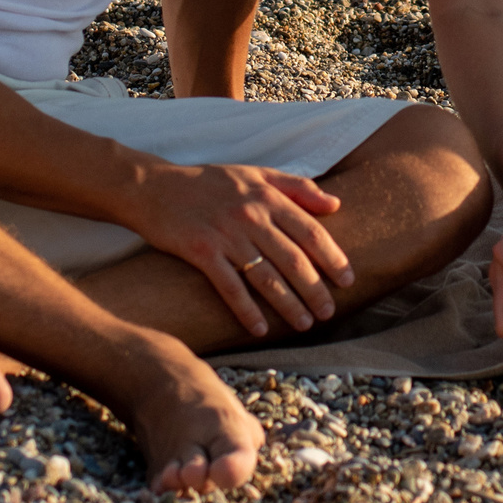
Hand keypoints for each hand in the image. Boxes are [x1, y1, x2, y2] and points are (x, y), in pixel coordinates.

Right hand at [129, 161, 352, 339]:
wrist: (155, 187)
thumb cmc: (210, 182)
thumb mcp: (255, 174)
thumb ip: (297, 187)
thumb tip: (335, 205)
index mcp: (267, 196)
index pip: (310, 231)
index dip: (333, 257)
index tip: (348, 280)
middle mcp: (251, 215)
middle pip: (293, 258)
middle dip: (315, 289)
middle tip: (329, 312)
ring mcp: (226, 234)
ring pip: (266, 276)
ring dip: (288, 304)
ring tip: (304, 324)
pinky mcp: (201, 251)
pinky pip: (230, 286)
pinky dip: (247, 310)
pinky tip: (261, 328)